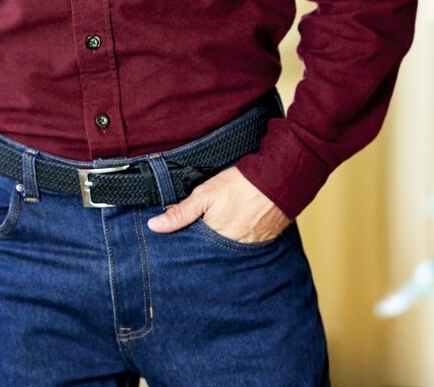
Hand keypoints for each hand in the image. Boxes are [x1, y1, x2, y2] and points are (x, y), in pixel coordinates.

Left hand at [147, 165, 289, 242]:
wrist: (278, 180)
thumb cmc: (241, 185)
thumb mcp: (204, 194)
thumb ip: (180, 213)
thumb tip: (154, 226)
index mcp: (215, 240)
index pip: (194, 250)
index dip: (185, 243)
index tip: (176, 241)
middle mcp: (232, 250)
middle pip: (211, 253)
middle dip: (203, 246)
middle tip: (200, 230)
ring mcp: (249, 247)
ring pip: (227, 250)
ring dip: (221, 243)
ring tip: (219, 227)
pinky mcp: (263, 243)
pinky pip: (245, 247)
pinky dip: (238, 239)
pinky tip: (236, 227)